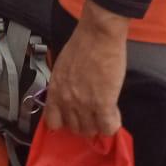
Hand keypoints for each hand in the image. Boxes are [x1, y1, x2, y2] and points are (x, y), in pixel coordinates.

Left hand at [44, 0, 127, 136]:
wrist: (98, 35)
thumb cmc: (82, 45)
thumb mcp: (62, 67)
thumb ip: (64, 86)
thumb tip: (70, 97)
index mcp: (55, 90)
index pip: (51, 121)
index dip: (63, 122)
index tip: (71, 118)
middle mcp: (67, 100)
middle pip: (74, 128)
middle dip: (83, 123)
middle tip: (92, 114)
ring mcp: (85, 104)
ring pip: (90, 130)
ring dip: (98, 124)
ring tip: (104, 113)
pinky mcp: (104, 103)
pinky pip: (107, 128)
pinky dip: (111, 125)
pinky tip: (113, 114)